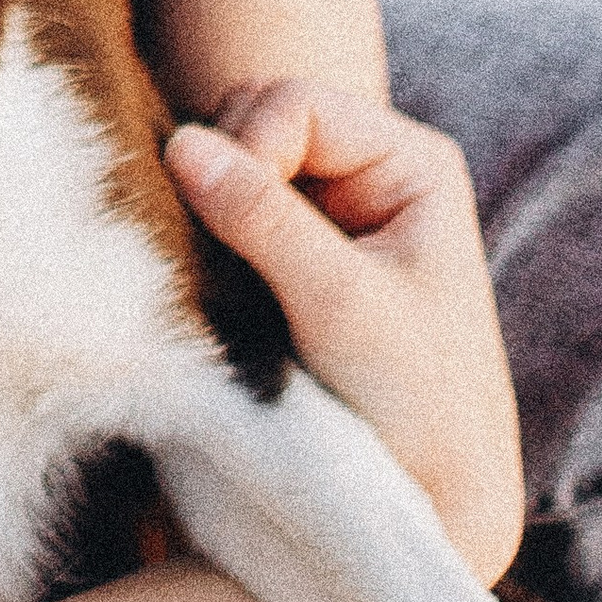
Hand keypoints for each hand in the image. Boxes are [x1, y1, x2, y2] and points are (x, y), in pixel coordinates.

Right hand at [165, 83, 524, 588]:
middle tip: (215, 248)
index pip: (296, 104)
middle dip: (223, 169)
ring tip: (212, 269)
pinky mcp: (281, 255)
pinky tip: (202, 276)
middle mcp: (368, 172)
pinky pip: (216, 210)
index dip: (248, 148)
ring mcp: (322, 212)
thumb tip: (180, 144)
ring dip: (204, 203)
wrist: (421, 498)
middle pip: (254, 116)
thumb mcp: (341, 304)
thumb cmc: (411, 402)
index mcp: (411, 164)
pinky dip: (197, 232)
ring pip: (226, 160)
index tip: (225, 225)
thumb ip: (264, 219)